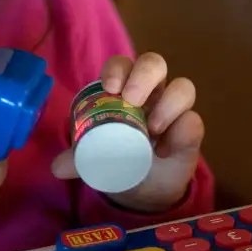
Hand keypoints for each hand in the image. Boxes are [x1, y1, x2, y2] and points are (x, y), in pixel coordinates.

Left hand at [52, 53, 203, 211]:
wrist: (145, 186)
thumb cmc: (119, 157)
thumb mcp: (96, 158)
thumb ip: (78, 159)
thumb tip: (57, 167)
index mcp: (125, 90)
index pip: (123, 65)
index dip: (117, 69)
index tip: (110, 88)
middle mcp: (152, 92)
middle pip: (155, 64)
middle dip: (144, 76)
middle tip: (132, 100)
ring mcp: (175, 110)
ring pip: (183, 87)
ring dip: (168, 104)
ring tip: (152, 129)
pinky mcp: (190, 132)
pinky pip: (194, 122)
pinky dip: (182, 132)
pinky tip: (164, 151)